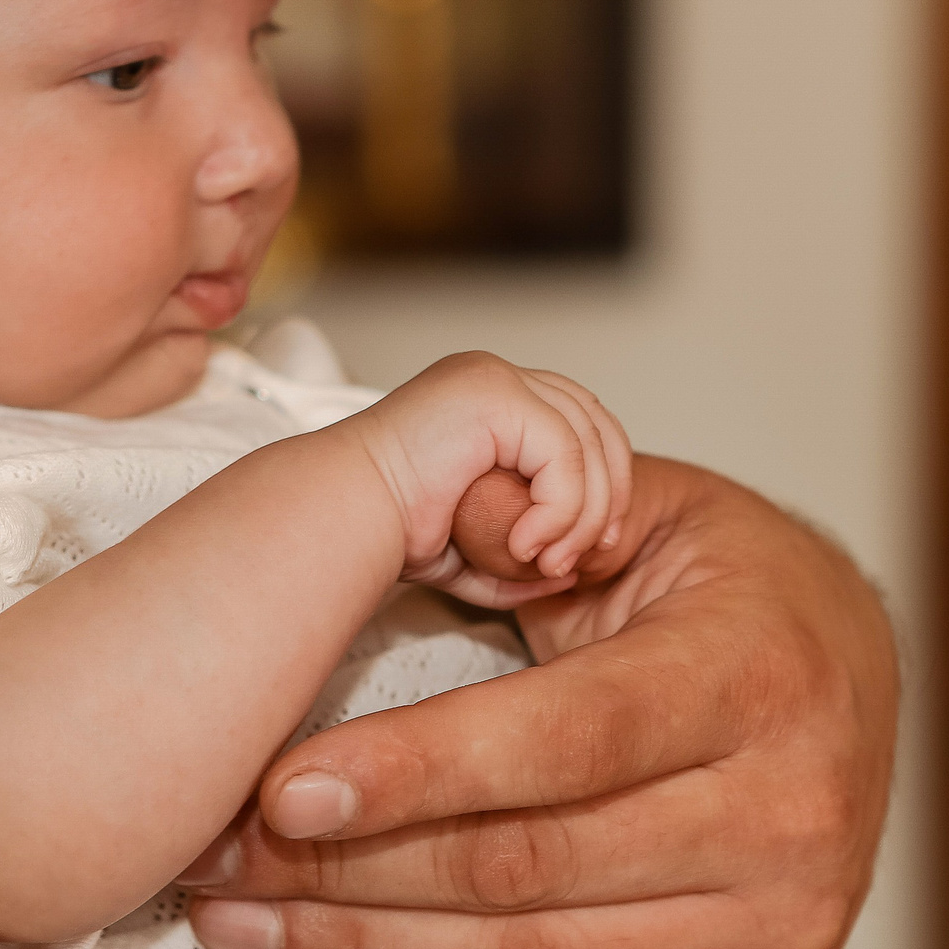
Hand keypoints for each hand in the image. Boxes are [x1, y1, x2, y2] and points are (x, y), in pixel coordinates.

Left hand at [179, 457, 897, 948]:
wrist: (859, 675)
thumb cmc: (729, 586)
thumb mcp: (646, 511)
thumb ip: (530, 520)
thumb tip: (424, 516)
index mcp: (757, 674)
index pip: (568, 740)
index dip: (417, 769)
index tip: (283, 788)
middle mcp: (787, 817)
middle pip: (531, 869)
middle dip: (351, 871)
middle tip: (220, 857)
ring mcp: (777, 934)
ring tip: (240, 927)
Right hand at [350, 353, 632, 608]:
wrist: (341, 520)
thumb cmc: (387, 533)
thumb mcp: (471, 548)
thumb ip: (520, 555)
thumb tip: (568, 573)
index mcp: (488, 398)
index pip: (579, 423)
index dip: (602, 483)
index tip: (594, 546)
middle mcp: (494, 375)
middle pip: (595, 422)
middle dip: (607, 494)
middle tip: (590, 556)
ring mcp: (494, 377)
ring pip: (587, 440)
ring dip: (583, 514)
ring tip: (549, 563)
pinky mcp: (494, 394)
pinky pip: (563, 453)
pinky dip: (560, 508)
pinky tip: (525, 546)